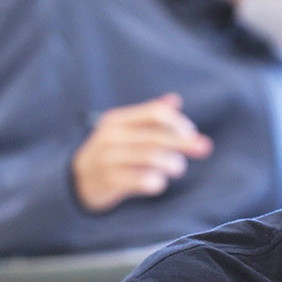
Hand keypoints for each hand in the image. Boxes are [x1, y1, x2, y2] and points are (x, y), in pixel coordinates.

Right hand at [72, 93, 212, 212]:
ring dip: (172, 163)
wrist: (79, 179)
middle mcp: (111, 137)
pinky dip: (156, 181)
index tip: (191, 132)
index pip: (154, 113)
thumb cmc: (113, 151)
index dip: (177, 121)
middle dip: (184, 142)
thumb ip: (151, 117)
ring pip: (150, 157)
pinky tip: (159, 182)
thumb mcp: (126, 129)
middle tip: (203, 148)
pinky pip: (140, 180)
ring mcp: (108, 159)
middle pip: (156, 136)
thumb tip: (175, 99)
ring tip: (177, 168)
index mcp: (117, 120)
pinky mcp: (109, 181)